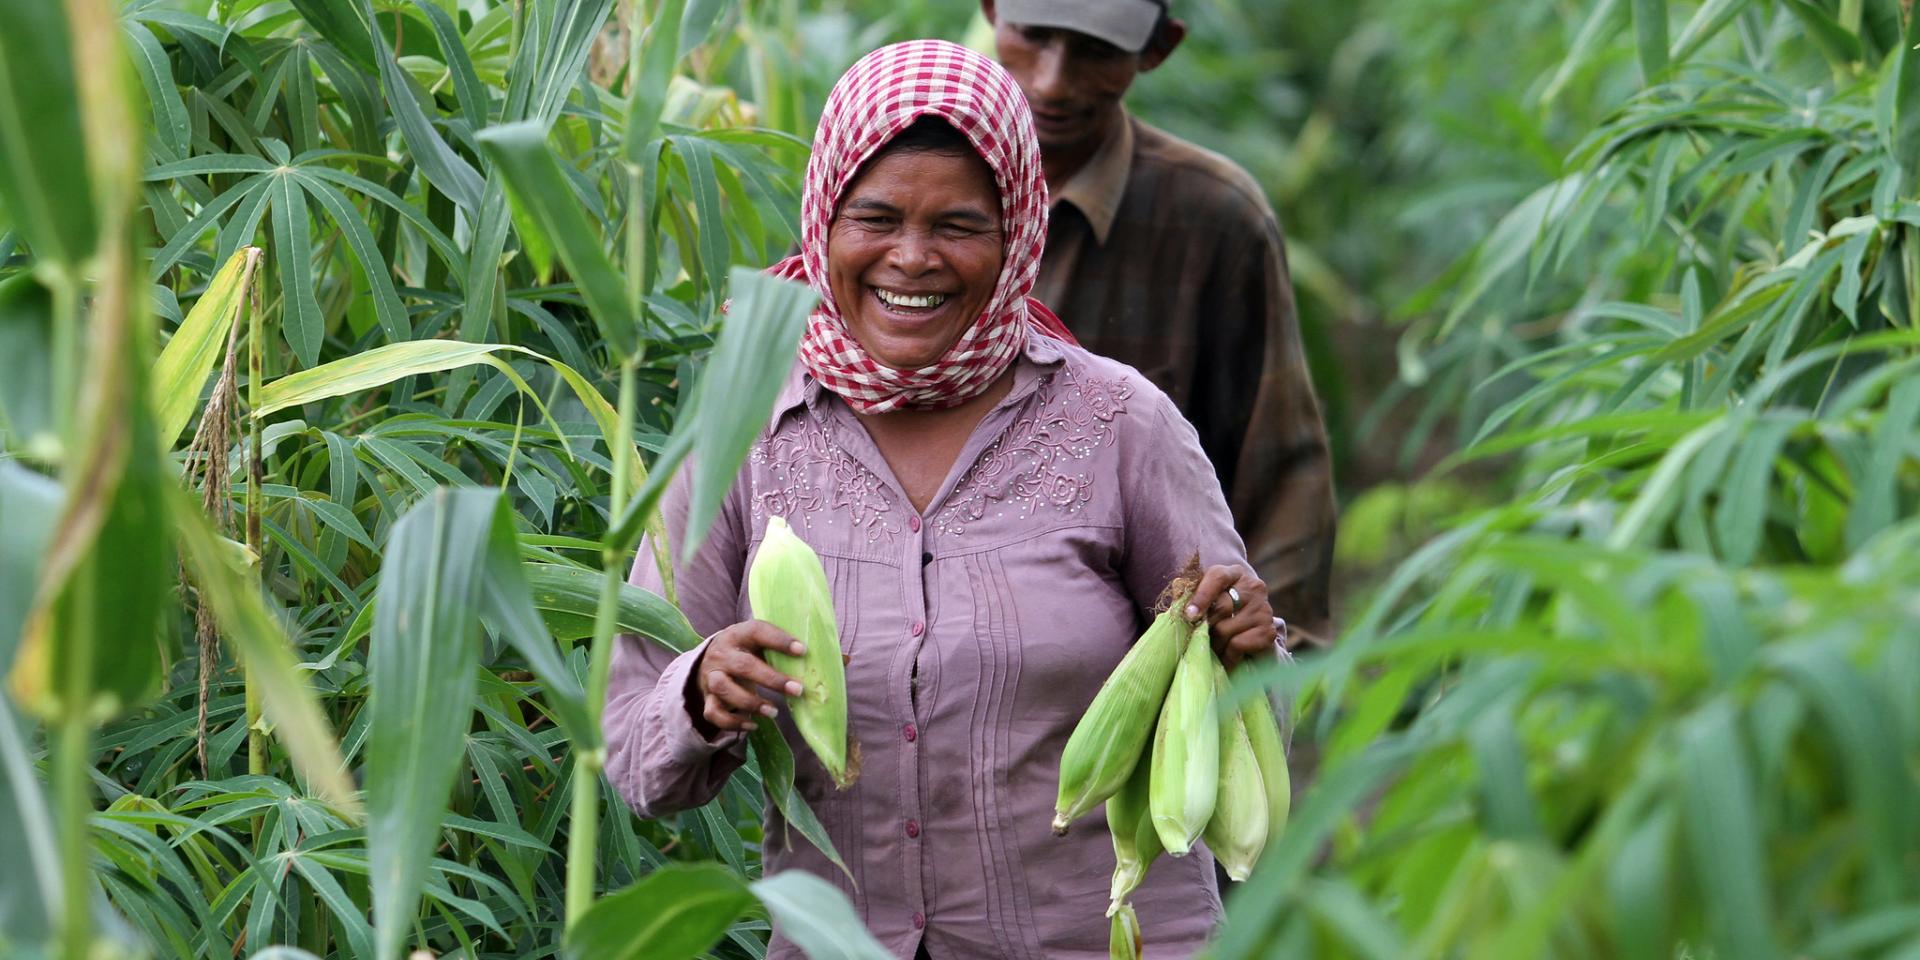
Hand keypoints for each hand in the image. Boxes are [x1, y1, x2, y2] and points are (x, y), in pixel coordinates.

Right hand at [688, 621, 806, 736]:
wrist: (709, 662)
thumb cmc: (744, 651)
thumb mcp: (757, 642)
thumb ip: (777, 648)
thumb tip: (815, 663)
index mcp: (737, 635)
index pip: (757, 631)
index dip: (779, 640)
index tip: (802, 650)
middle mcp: (721, 654)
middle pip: (743, 666)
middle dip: (773, 680)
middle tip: (798, 690)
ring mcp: (710, 677)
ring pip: (725, 689)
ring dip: (751, 703)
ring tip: (774, 712)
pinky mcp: (707, 698)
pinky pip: (714, 713)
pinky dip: (733, 723)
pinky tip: (753, 725)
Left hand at [1183, 564, 1276, 670]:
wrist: (1250, 635)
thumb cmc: (1220, 615)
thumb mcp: (1205, 600)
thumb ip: (1190, 597)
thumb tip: (1178, 605)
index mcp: (1235, 573)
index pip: (1217, 577)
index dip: (1201, 595)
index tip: (1189, 615)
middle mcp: (1254, 587)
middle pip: (1220, 607)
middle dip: (1205, 627)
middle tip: (1197, 638)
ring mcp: (1264, 609)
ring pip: (1226, 629)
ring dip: (1214, 644)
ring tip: (1213, 649)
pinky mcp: (1268, 631)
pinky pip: (1237, 645)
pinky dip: (1227, 656)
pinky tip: (1227, 657)